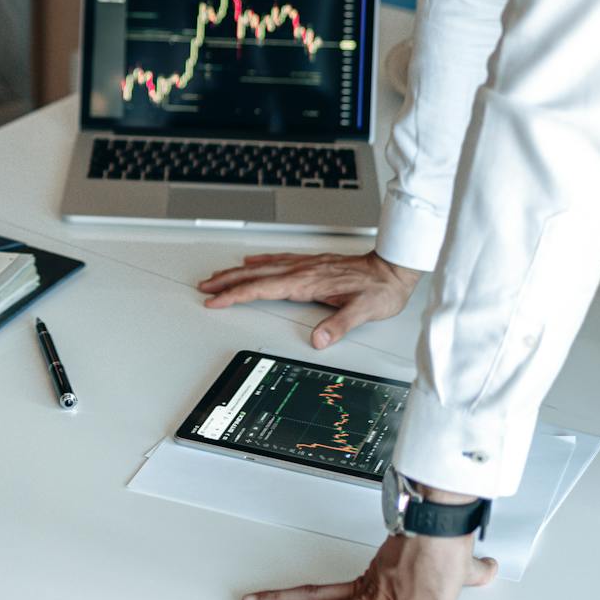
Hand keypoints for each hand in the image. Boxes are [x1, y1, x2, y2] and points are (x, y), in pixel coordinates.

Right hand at [198, 251, 418, 347]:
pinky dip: (260, 261)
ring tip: (219, 276)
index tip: (216, 300)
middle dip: (227, 281)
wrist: (394, 268)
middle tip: (205, 287)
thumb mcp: (364, 311)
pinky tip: (253, 261)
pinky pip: (278, 260)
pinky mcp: (312, 263)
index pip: (263, 289)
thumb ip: (340, 325)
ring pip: (263, 266)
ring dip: (238, 271)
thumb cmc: (381, 289)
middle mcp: (303, 271)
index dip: (236, 295)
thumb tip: (319, 339)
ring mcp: (306, 265)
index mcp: (308, 282)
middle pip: (255, 275)